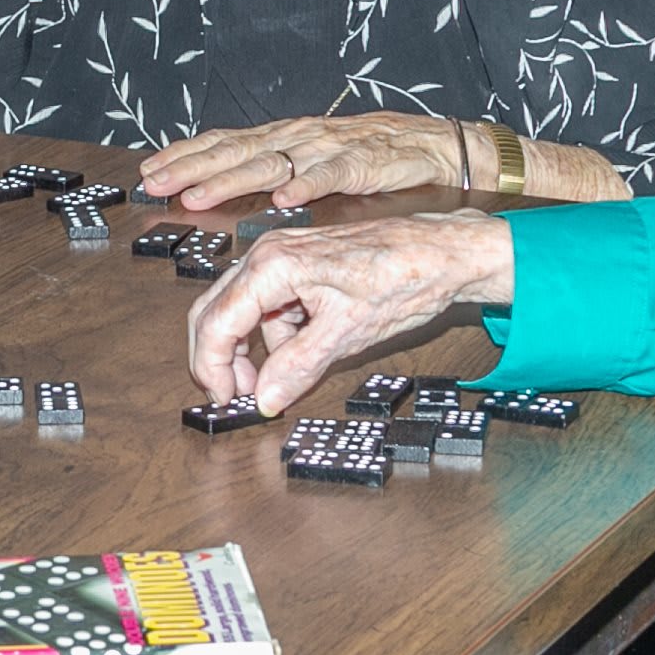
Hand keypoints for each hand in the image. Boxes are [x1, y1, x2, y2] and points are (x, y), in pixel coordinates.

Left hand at [141, 111, 471, 212]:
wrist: (434, 145)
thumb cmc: (372, 157)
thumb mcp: (312, 160)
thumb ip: (273, 170)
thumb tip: (221, 187)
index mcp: (285, 137)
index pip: (224, 142)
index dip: (185, 154)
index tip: (149, 170)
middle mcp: (300, 138)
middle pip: (237, 152)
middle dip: (192, 168)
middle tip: (157, 183)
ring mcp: (330, 149)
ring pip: (273, 163)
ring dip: (232, 180)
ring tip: (198, 196)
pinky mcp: (364, 165)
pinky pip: (332, 175)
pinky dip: (307, 186)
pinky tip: (284, 199)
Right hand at [184, 208, 514, 416]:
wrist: (441, 253)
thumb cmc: (403, 276)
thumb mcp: (346, 333)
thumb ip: (297, 367)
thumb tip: (265, 398)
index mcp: (273, 266)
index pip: (217, 323)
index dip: (213, 368)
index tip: (226, 401)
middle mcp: (268, 254)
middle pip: (214, 312)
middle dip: (220, 359)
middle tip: (236, 396)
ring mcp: (281, 256)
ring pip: (239, 310)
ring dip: (250, 349)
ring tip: (278, 380)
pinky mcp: (297, 264)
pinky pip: (267, 304)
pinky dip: (275, 334)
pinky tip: (302, 349)